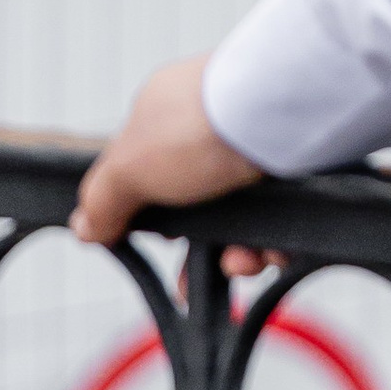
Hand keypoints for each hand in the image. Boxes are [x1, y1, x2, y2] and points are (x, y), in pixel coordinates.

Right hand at [71, 55, 279, 271]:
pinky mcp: (305, 167)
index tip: (160, 240)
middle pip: (201, 207)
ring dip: (239, 256)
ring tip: (245, 262)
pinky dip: (277, 242)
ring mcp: (262, 146)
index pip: (151, 173)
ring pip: (244, 221)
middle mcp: (216, 128)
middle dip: (200, 253)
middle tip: (197, 280)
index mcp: (169, 113)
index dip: (153, 217)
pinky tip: (275, 251)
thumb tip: (86, 227)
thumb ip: (104, 198)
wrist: (293, 109)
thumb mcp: (131, 165)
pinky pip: (286, 219)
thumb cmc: (203, 127)